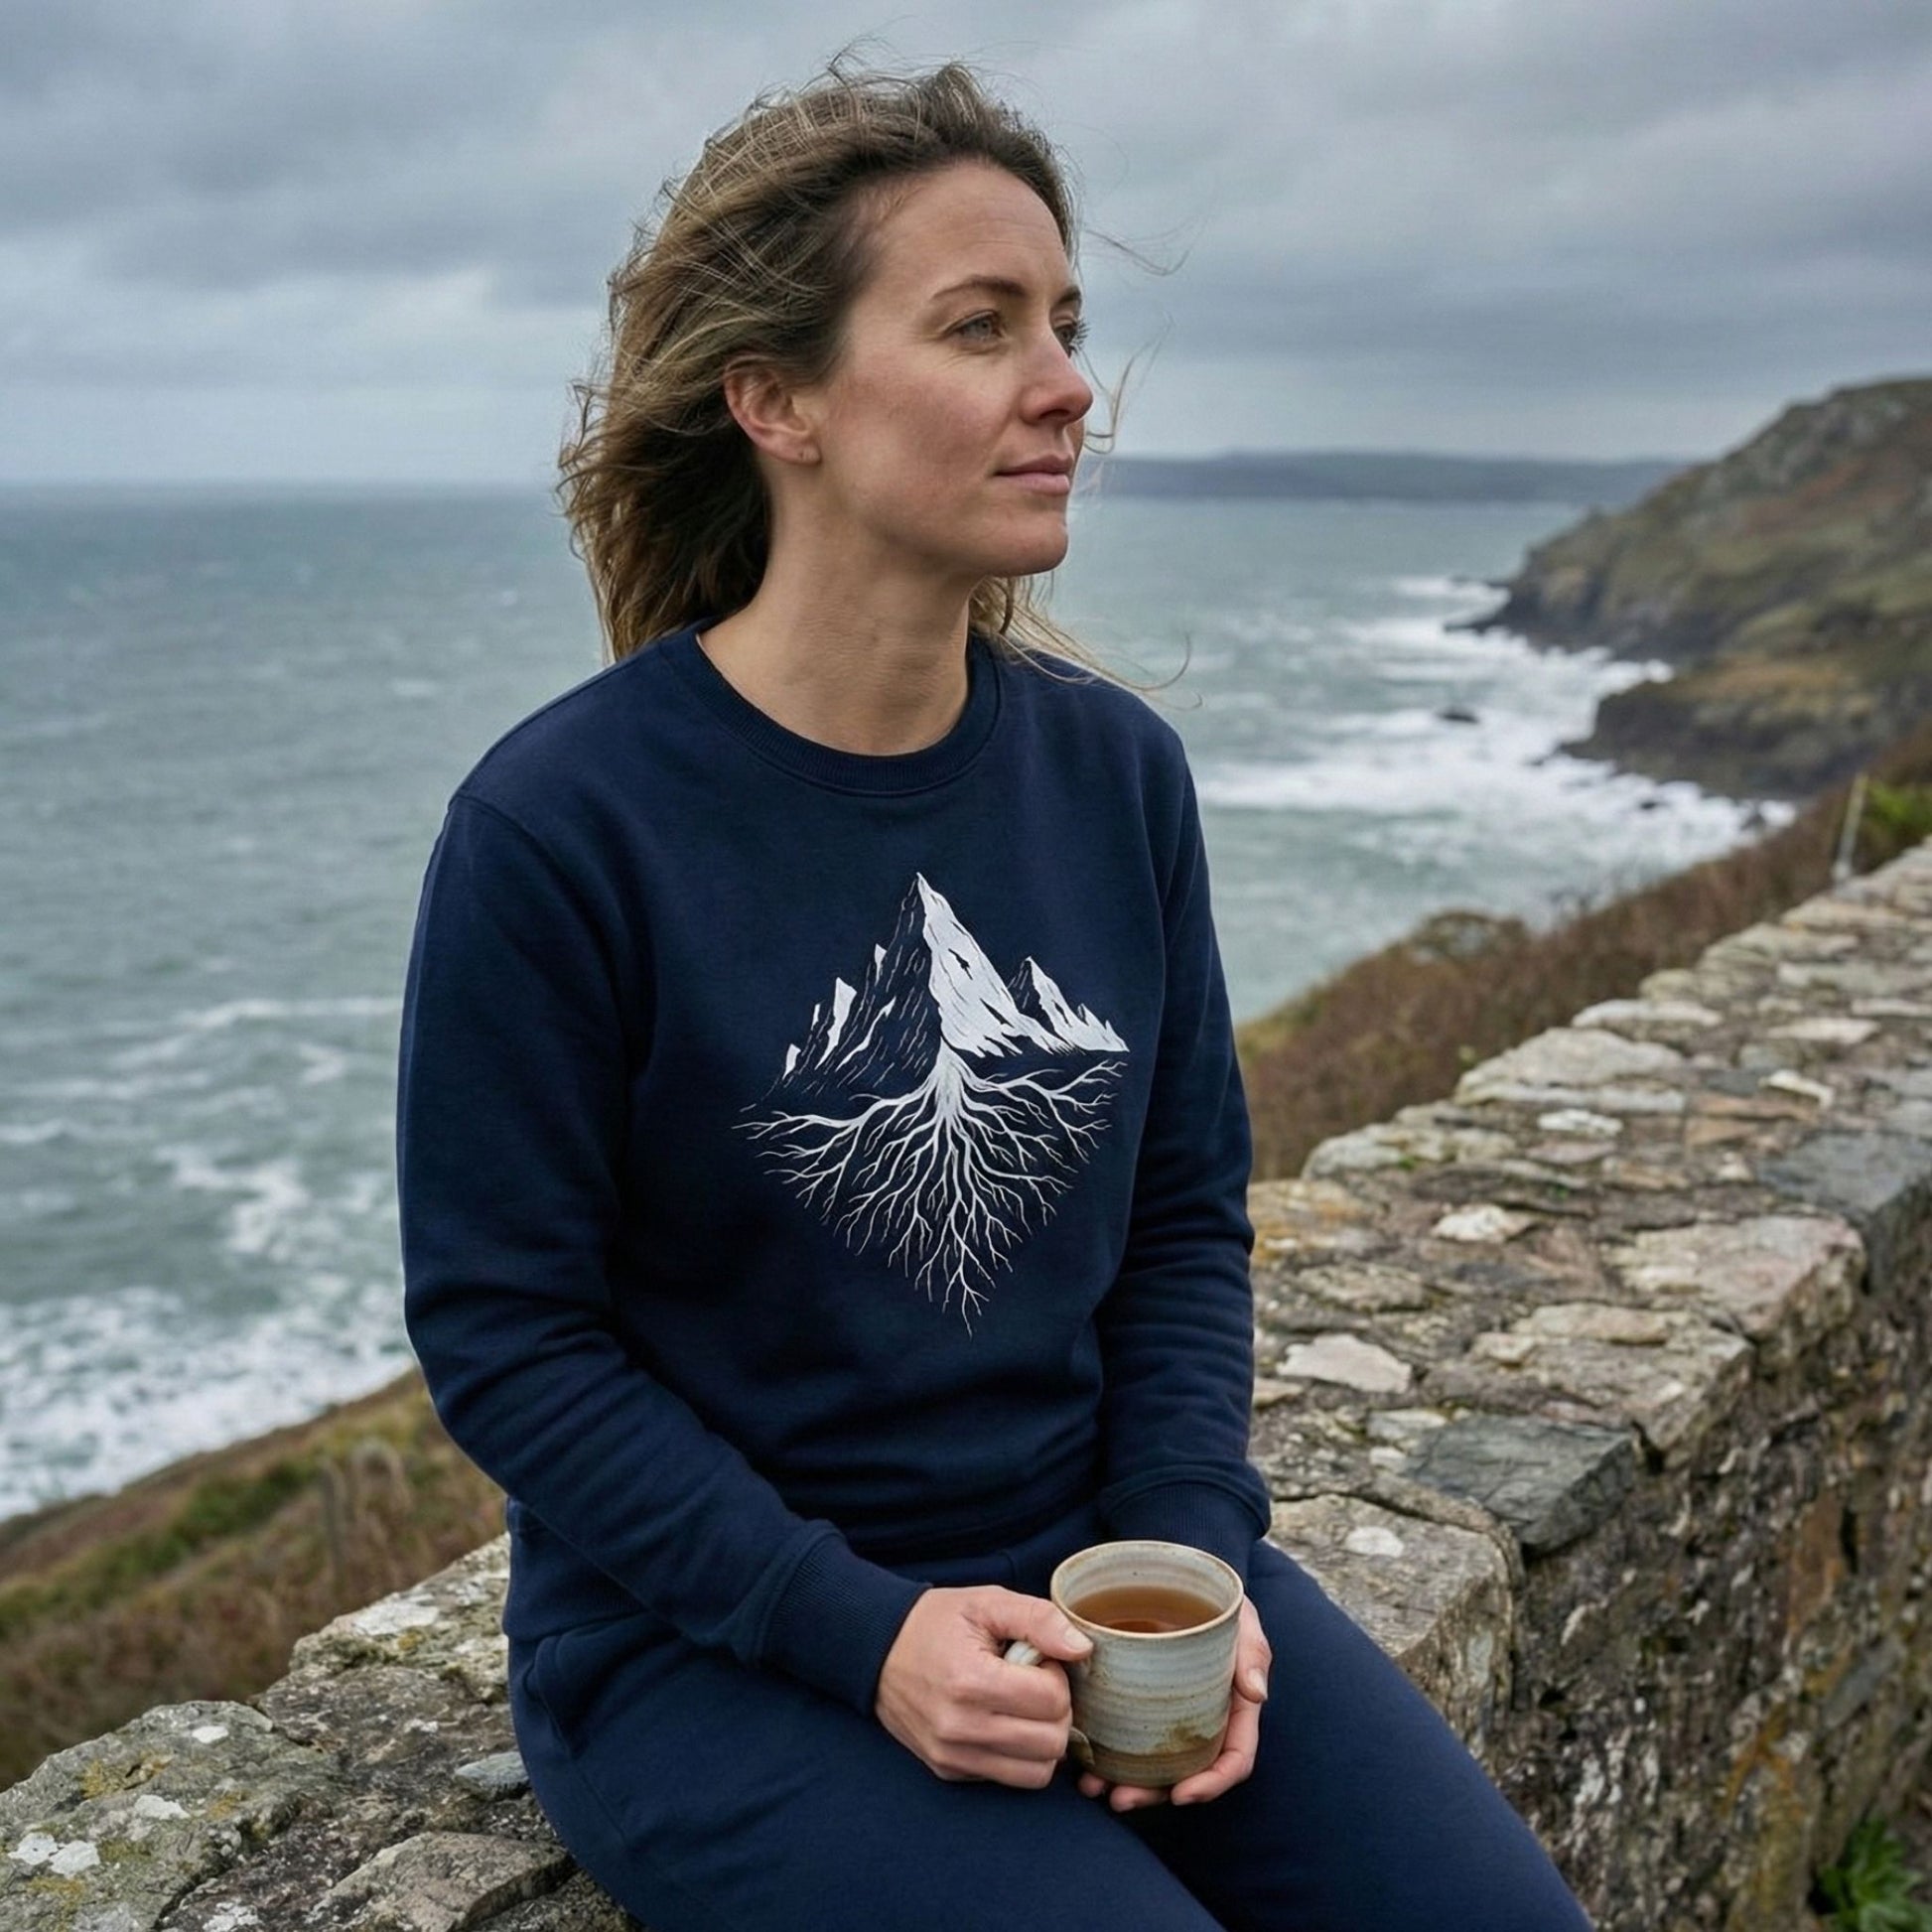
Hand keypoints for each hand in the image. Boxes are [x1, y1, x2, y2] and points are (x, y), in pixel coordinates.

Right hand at [875, 1586, 1094, 1787]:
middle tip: (1035, 1683)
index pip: (1052, 1701)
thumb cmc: (936, 1623)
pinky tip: (1003, 1721)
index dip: (1057, 1675)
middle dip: (1057, 1711)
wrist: (876, 1649)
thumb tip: (1082, 1649)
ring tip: (1023, 1706)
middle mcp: (960, 1728)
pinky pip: (1008, 1778)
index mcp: (971, 1682)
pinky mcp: (948, 1771)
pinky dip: (1018, 1755)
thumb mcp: (986, 1603)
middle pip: (1052, 1743)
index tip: (1038, 1659)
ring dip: (1043, 1740)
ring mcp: (952, 1756)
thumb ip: (1038, 1619)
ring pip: (1036, 1773)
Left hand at [1077, 1594, 1270, 1811]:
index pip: (1233, 1758)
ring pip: (1150, 1763)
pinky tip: (1078, 1758)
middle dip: (1153, 1794)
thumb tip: (1256, 1692)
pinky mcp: (1136, 1700)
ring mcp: (1167, 1714)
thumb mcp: (1241, 1618)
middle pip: (1184, 1772)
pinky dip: (1103, 1751)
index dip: (1212, 1782)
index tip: (1182, 1794)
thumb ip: (1252, 1650)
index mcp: (1233, 1709)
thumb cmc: (1216, 1599)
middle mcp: (1201, 1720)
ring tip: (1091, 1788)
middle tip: (1120, 1800)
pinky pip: (1123, 1734)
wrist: (1178, 1573)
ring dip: (1122, 1783)